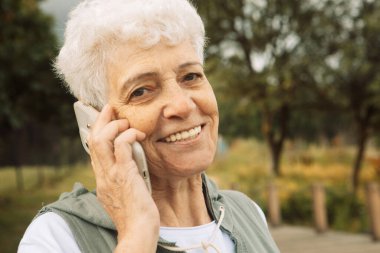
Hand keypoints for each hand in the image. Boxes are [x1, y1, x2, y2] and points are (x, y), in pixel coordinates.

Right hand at [88, 104, 158, 251]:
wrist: (138, 231)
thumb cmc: (136, 216)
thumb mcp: (124, 195)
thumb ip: (123, 179)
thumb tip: (131, 165)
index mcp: (102, 180)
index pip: (94, 151)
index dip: (98, 133)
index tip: (105, 121)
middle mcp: (102, 175)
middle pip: (92, 140)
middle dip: (100, 121)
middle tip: (110, 109)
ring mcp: (111, 174)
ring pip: (101, 140)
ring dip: (113, 125)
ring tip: (126, 122)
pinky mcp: (124, 174)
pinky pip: (121, 146)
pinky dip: (128, 135)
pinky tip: (138, 134)